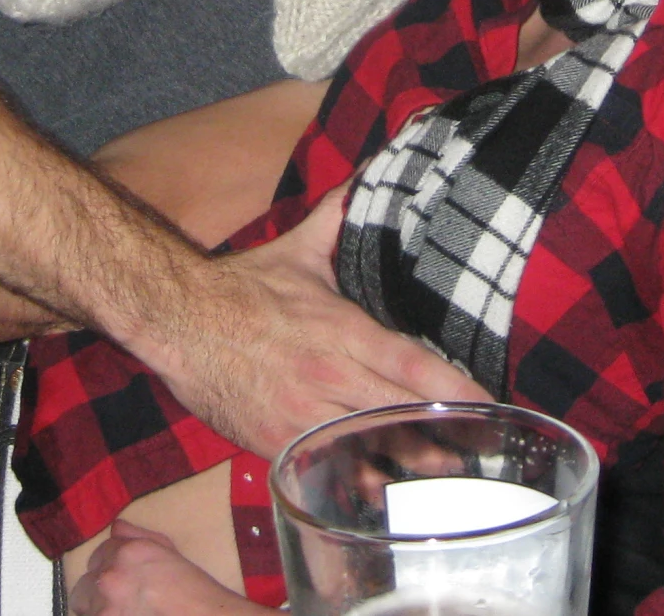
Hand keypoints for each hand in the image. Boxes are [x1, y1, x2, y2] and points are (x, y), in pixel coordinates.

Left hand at [67, 519, 263, 615]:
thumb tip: (115, 527)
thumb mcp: (168, 551)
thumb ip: (137, 536)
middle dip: (96, 591)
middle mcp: (110, 577)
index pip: (98, 555)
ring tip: (121, 610)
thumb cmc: (193, 589)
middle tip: (117, 600)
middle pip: (83, 584)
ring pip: (83, 607)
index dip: (109, 567)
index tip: (120, 578)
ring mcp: (104, 607)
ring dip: (97, 608)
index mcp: (127, 552)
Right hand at [148, 188, 485, 457]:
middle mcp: (327, 376)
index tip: (485, 400)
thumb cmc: (241, 287)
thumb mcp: (298, 249)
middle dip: (440, 432)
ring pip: (367, 443)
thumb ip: (339, 216)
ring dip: (406, 459)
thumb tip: (370, 177)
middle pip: (398, 413)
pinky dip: (356, 474)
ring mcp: (302, 413)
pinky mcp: (276, 441)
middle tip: (478, 443)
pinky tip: (382, 486)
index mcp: (339, 329)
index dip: (451, 387)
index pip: (409, 363)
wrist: (178, 321)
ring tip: (444, 470)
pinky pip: (327, 463)